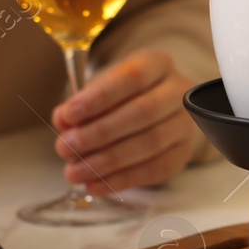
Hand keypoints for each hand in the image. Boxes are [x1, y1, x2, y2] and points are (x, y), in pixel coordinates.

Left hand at [51, 49, 198, 193]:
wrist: (158, 110)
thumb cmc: (124, 96)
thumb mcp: (101, 89)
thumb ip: (81, 103)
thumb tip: (63, 120)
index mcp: (157, 64)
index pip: (132, 78)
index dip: (99, 98)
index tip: (68, 115)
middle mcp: (178, 91)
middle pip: (143, 112)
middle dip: (99, 133)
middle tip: (66, 148)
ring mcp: (185, 124)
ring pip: (150, 143)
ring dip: (107, 161)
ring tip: (74, 171)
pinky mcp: (182, 152)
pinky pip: (154, 169)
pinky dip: (122, 179)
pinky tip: (96, 184)